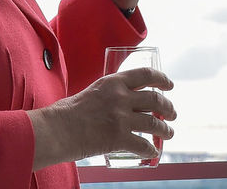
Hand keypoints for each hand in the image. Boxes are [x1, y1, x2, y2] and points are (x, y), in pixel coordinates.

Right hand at [28, 66, 176, 168]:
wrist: (54, 130)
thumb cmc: (64, 113)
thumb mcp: (90, 92)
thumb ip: (106, 95)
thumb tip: (115, 103)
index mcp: (113, 82)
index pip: (146, 75)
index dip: (162, 79)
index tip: (169, 85)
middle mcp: (121, 97)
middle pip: (155, 99)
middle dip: (168, 107)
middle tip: (172, 113)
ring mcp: (121, 118)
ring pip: (154, 122)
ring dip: (166, 129)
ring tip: (170, 133)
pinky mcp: (119, 138)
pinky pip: (143, 145)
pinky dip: (151, 149)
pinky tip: (152, 152)